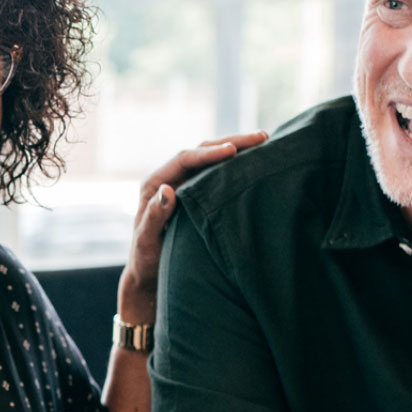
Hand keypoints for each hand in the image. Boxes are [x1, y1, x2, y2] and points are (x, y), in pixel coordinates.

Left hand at [117, 131, 268, 322]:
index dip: (209, 154)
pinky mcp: (196, 195)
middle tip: (261, 137)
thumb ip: (154, 217)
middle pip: (201, 151)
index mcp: (154, 184)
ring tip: (264, 141)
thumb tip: (167, 189)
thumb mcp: (146, 241)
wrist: (149, 273)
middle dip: (230, 143)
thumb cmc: (146, 260)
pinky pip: (216, 175)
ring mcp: (184, 186)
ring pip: (211, 160)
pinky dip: (235, 166)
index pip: (184, 159)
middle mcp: (169, 179)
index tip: (233, 151)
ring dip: (236, 149)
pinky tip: (255, 162)